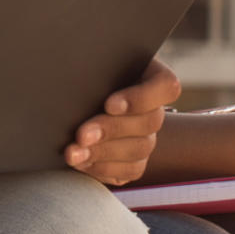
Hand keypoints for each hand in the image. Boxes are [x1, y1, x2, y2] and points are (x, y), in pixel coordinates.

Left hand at [64, 57, 180, 184]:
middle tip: (81, 134)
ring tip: (73, 153)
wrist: (69, 98)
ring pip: (139, 149)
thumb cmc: (80, 71)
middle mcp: (154, 109)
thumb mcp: (87, 63)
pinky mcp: (134, 161)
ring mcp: (146, 137)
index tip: (109, 104)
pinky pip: (129, 170)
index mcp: (150, 76)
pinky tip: (80, 163)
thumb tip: (72, 71)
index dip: (141, 98)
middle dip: (111, 129)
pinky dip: (103, 168)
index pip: (165, 86)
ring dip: (102, 152)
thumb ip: (90, 65)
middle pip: (149, 122)